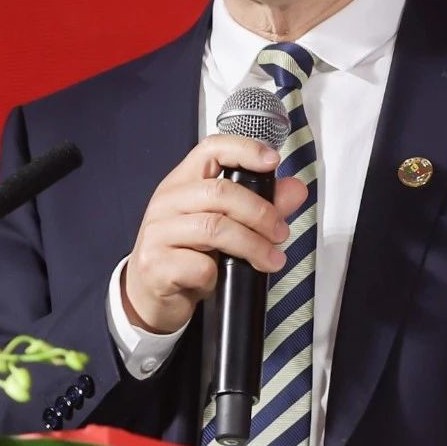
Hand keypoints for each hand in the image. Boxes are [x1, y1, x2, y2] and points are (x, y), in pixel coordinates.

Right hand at [121, 135, 309, 334]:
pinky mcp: (155, 265)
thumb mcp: (224, 227)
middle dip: (260, 213)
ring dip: (252, 246)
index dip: (244, 149)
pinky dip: (217, 275)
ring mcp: (157, 233)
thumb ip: (260, 206)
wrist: (151, 296)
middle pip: (220, 192)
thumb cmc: (187, 255)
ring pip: (213, 228)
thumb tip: (295, 189)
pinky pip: (199, 266)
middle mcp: (166, 202)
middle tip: (280, 233)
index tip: (272, 161)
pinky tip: (219, 280)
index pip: (210, 149)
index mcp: (182, 183)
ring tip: (270, 260)